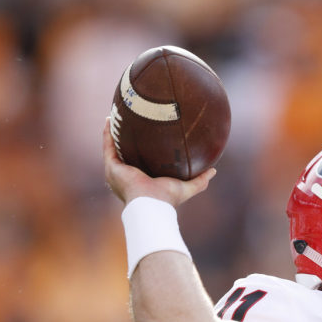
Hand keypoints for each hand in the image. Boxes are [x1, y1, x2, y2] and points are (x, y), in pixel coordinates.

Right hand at [101, 117, 215, 206]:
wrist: (152, 204)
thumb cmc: (168, 199)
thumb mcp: (187, 187)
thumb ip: (200, 180)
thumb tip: (214, 170)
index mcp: (142, 180)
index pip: (140, 162)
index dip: (141, 150)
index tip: (146, 136)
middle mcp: (127, 176)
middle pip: (124, 153)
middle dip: (125, 139)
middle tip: (129, 122)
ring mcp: (117, 172)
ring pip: (113, 148)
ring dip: (113, 133)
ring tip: (115, 116)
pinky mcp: (112, 167)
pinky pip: (108, 146)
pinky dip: (107, 133)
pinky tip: (109, 119)